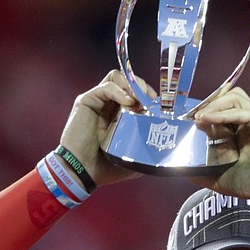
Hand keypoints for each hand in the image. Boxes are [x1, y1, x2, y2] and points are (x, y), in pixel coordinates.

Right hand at [59, 69, 154, 187]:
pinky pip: (106, 86)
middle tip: (151, 99)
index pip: (135, 92)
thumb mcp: (133, 157)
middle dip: (142, 86)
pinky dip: (119, 91)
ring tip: (140, 100)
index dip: (148, 94)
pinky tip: (128, 103)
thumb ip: (145, 146)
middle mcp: (107, 104)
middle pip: (127, 81)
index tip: (159, 105)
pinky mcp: (86, 101)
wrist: (82, 172)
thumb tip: (166, 145)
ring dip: (132, 85)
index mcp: (118, 114)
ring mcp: (96, 101)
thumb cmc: (105, 168)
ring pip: (116, 77)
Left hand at [190, 88, 249, 198]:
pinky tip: (206, 119)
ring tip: (199, 117)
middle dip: (210, 103)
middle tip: (194, 115)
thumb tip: (183, 171)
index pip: (223, 109)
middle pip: (229, 97)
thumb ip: (202, 172)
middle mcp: (249, 122)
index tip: (191, 118)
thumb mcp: (218, 178)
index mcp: (241, 131)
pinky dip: (221, 113)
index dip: (207, 110)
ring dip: (214, 105)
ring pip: (234, 97)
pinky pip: (239, 110)